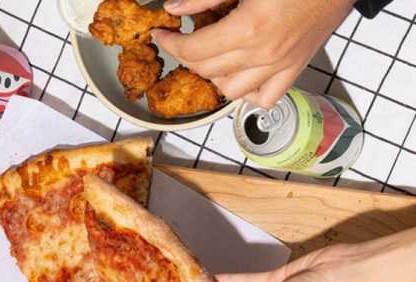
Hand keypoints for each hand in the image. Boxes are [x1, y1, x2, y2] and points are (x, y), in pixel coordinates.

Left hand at [152, 0, 354, 108]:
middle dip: (187, 57)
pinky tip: (241, 76)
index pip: (194, 51)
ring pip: (232, 90)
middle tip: (183, 40)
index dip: (171, 44)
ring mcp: (280, 67)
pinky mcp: (294, 70)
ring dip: (214, 76)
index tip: (161, 35)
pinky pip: (264, 98)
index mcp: (249, 29)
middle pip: (209, 71)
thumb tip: (175, 8)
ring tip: (211, 57)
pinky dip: (247, 92)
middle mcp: (263, 55)